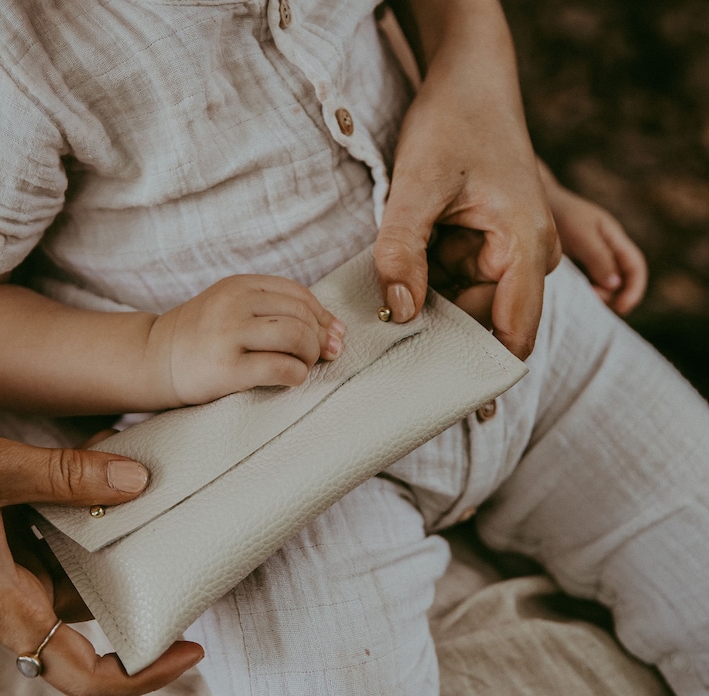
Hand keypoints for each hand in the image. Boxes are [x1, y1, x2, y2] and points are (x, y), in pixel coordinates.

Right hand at [0, 425, 203, 695]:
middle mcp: (10, 596)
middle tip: (187, 558)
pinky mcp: (1, 543)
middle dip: (141, 593)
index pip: (80, 673)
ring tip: (156, 500)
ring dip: (117, 542)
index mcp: (4, 604)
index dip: (139, 676)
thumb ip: (64, 476)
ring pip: (79, 573)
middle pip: (92, 619)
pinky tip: (107, 475)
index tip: (189, 652)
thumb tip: (137, 482)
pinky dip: (88, 516)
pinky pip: (59, 543)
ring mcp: (6, 570)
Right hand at [149, 274, 345, 406]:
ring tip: (302, 366)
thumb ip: (277, 313)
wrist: (153, 360)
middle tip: (318, 357)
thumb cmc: (203, 338)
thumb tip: (337, 333)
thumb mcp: (234, 309)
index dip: (322, 316)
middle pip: (301, 315)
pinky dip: (297, 375)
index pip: (298, 294)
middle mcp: (234, 304)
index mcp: (239, 286)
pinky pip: (281, 368)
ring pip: (296, 336)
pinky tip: (291, 379)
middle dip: (319, 339)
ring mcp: (229, 335)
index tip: (331, 336)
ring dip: (310, 355)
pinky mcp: (227, 369)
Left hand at [375, 0, 560, 359]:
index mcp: (525, 246)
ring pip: (461, 308)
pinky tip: (393, 292)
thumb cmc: (453, 123)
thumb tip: (399, 312)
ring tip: (382, 322)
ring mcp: (502, 256)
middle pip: (481, 326)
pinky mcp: (481, 250)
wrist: (468, 83)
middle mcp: (523, 258)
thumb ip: (404, 250)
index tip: (443, 400)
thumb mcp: (418, 185)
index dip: (481, 372)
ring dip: (426, 314)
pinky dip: (423, 290)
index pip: (514, 334)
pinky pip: (451, 286)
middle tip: (389, 361)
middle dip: (438, 340)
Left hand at [539, 163, 647, 314]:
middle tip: (595, 303)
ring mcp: (590, 255)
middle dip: (616, 296)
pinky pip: (587, 281)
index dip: (634, 289)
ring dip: (600, 296)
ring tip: (584, 299)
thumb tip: (614, 285)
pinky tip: (573, 296)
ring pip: (604, 283)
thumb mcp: (582, 234)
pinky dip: (585, 292)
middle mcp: (606, 247)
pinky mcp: (574, 261)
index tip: (622, 308)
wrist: (536, 203)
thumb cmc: (561, 214)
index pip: (635, 267)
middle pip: (622, 279)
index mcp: (613, 237)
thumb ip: (598, 258)